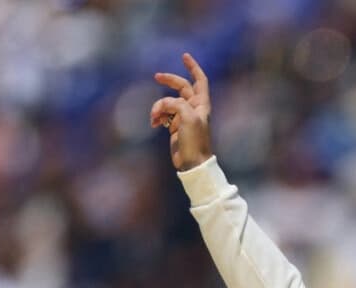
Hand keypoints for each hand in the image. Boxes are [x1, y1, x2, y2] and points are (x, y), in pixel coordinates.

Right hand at [150, 52, 212, 170]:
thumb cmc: (195, 140)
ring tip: (154, 118)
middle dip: (169, 81)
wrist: (192, 162)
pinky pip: (162, 114)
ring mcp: (183, 117)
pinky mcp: (174, 126)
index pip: (200, 80)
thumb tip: (163, 105)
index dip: (193, 67)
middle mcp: (194, 108)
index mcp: (202, 104)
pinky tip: (154, 123)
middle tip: (157, 76)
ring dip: (158, 107)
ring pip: (167, 102)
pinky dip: (156, 116)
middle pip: (181, 87)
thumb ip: (176, 104)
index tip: (184, 56)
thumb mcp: (188, 117)